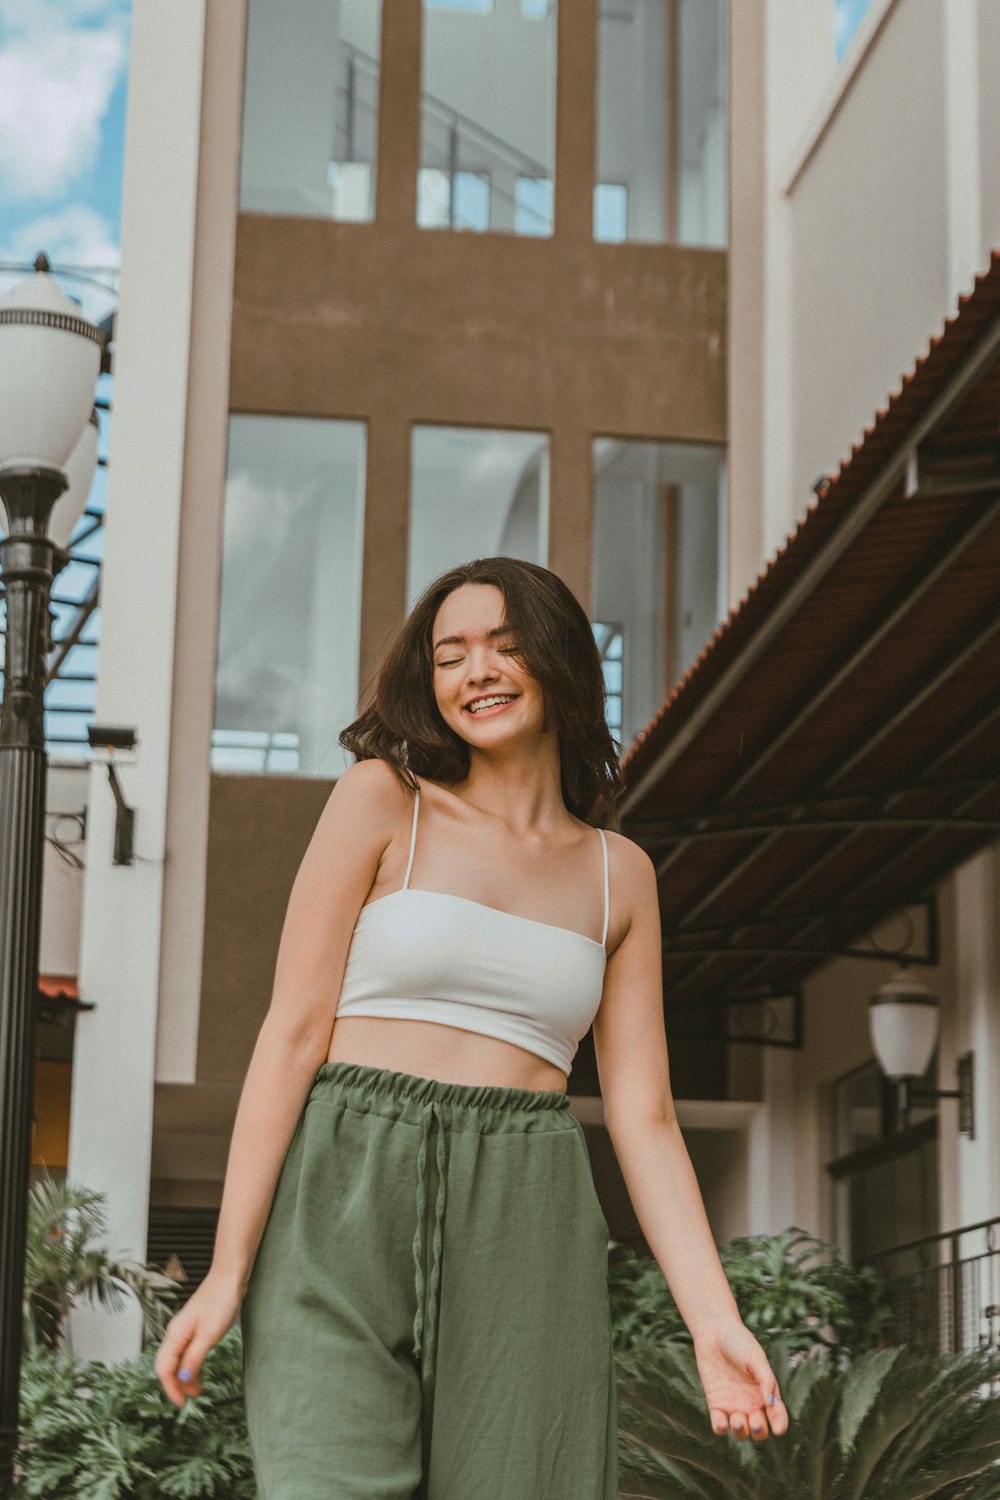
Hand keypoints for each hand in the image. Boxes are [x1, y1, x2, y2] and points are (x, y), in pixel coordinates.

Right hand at [153, 1269, 243, 1407]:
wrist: (230, 1276)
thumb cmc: (221, 1299)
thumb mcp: (209, 1334)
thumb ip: (194, 1357)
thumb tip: (183, 1380)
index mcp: (175, 1334)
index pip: (164, 1369)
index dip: (171, 1389)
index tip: (182, 1404)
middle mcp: (176, 1333)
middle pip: (167, 1366)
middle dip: (176, 1385)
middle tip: (190, 1400)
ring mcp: (186, 1330)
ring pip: (178, 1360)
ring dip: (186, 1377)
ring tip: (199, 1391)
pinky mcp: (196, 1328)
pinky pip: (188, 1353)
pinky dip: (192, 1366)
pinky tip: (200, 1372)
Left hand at [692, 1318, 788, 1440]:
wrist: (714, 1332)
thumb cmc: (739, 1342)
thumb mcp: (756, 1358)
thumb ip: (766, 1379)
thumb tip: (772, 1403)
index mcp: (766, 1393)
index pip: (777, 1415)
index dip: (780, 1424)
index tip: (779, 1429)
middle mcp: (751, 1403)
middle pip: (759, 1429)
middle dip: (760, 1432)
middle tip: (756, 1423)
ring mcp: (733, 1405)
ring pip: (741, 1431)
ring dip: (741, 1432)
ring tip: (738, 1420)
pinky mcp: (715, 1404)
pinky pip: (719, 1424)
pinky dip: (720, 1428)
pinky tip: (721, 1422)